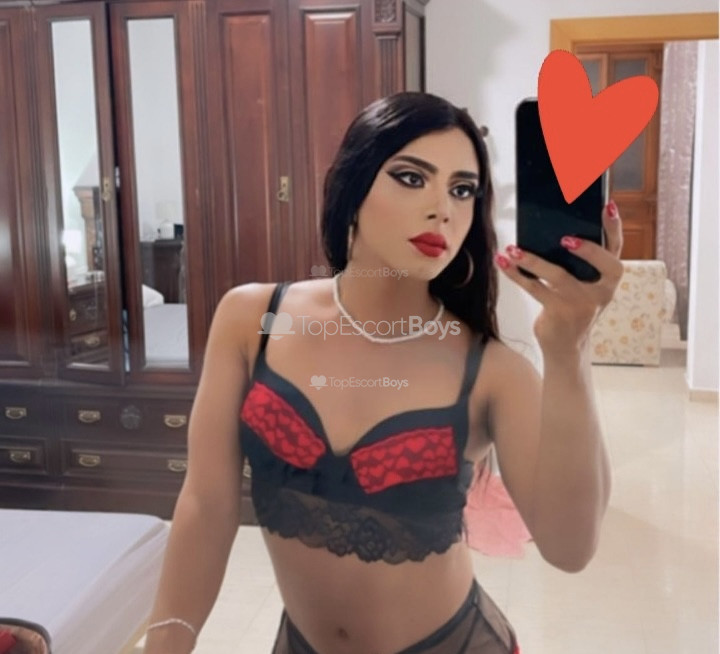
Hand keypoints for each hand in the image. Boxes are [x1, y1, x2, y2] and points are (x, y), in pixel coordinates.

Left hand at [495, 201, 623, 355]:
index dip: (614, 228)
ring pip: (558, 276)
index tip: (609, 207)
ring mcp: (581, 303)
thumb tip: (547, 228)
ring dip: (532, 260)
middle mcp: (601, 291)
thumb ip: (575, 262)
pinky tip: (503, 262)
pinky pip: (534, 288)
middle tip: (565, 238)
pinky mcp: (559, 313)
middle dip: (588, 250)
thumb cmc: (572, 305)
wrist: (566, 346)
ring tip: (512, 249)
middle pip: (603, 265)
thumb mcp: (580, 284)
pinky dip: (516, 274)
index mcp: (609, 278)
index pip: (617, 249)